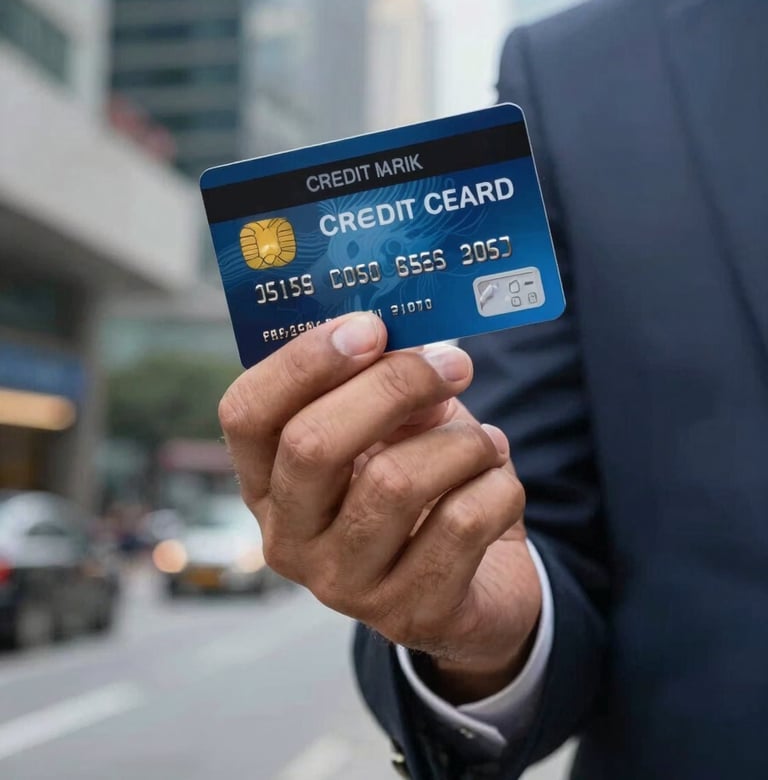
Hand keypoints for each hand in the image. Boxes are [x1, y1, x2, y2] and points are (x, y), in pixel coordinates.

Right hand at [219, 313, 541, 701]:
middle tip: (453, 362)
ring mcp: (343, 586)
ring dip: (461, 444)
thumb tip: (411, 342)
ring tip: (487, 441)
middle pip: (313, 444)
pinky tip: (498, 482)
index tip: (370, 326)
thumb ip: (388, 385)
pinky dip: (496, 486)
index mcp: (267, 481)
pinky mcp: (408, 614)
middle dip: (393, 386)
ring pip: (396, 482)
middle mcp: (289, 539)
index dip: (303, 361)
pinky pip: (462, 524)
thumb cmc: (423, 485)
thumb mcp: (394, 430)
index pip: (247, 413)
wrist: (476, 582)